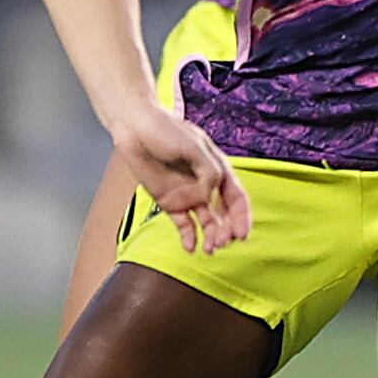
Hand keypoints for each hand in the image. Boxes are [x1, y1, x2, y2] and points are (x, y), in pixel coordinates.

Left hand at [114, 102, 249, 252]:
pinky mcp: (169, 202)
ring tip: (209, 248)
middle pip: (224, 214)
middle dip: (227, 230)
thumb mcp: (196, 148)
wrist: (135, 129)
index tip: (242, 234)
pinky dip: (189, 237)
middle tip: (223, 242)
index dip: (242, 217)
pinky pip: (183, 224)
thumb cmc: (167, 131)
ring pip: (206, 222)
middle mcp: (205, 185)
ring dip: (211, 236)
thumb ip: (209, 174)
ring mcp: (187, 195)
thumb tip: (207, 198)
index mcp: (218, 169)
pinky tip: (191, 247)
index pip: (237, 198)